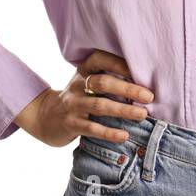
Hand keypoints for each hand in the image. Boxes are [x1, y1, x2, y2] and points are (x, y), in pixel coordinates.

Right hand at [13, 48, 154, 146]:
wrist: (45, 117)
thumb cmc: (78, 97)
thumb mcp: (87, 82)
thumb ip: (108, 78)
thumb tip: (144, 80)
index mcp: (84, 71)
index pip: (100, 59)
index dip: (120, 63)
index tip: (141, 70)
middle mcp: (78, 86)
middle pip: (103, 83)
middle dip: (128, 89)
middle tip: (149, 96)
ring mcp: (73, 105)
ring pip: (99, 106)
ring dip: (123, 110)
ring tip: (143, 114)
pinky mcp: (71, 124)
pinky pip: (92, 128)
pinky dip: (109, 133)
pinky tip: (124, 136)